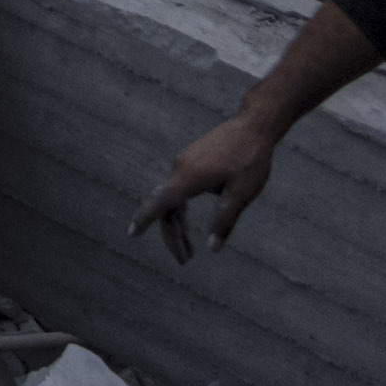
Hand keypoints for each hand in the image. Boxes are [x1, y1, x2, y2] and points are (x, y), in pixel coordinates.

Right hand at [135, 117, 283, 252]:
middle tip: (185, 260)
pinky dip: (180, 209)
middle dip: (172, 235)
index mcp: (189, 177)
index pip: (160, 202)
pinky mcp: (191, 160)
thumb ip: (225, 220)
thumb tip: (212, 248)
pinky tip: (189, 221)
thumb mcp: (242, 193)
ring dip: (177, 224)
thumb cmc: (250, 159)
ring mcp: (185, 162)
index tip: (131, 234)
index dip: (144, 219)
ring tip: (189, 249)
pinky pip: (178, 188)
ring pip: (172, 198)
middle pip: (166, 206)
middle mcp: (180, 168)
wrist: (254, 125)